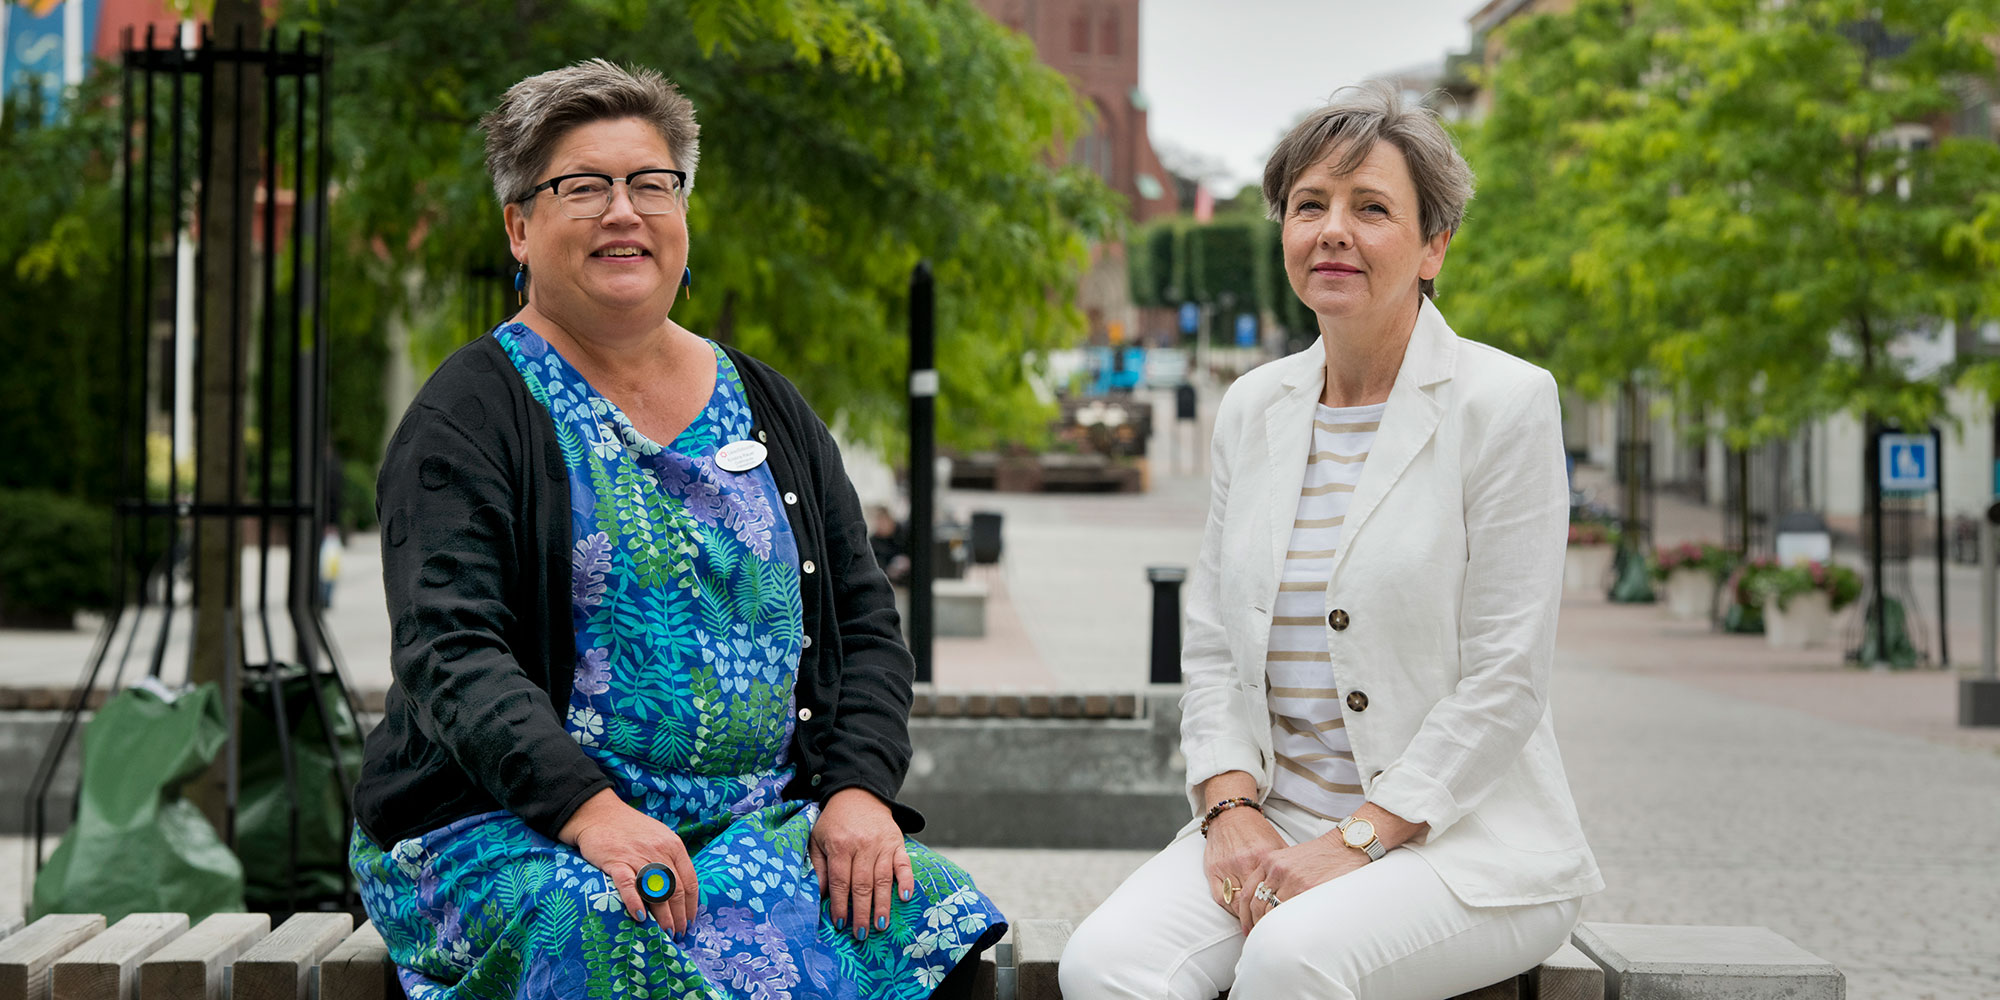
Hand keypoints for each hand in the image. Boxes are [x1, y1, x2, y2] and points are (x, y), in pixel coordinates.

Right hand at [559, 789, 700, 936]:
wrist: (599, 814)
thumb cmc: (630, 829)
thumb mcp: (658, 838)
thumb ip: (670, 859)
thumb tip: (680, 891)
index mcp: (673, 846)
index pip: (690, 881)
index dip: (691, 905)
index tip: (690, 921)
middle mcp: (660, 851)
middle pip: (676, 890)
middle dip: (679, 916)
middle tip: (678, 934)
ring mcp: (638, 856)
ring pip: (657, 891)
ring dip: (663, 917)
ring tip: (664, 934)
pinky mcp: (616, 861)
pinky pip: (628, 885)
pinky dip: (635, 902)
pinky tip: (640, 918)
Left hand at [810, 787, 913, 942]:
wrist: (858, 794)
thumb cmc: (834, 822)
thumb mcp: (818, 839)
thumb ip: (818, 866)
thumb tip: (819, 894)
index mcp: (840, 846)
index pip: (839, 881)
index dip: (839, 904)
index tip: (839, 923)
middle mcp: (862, 846)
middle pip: (861, 885)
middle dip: (861, 912)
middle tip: (861, 934)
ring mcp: (882, 844)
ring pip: (882, 879)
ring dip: (882, 904)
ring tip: (880, 925)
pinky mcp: (897, 842)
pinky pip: (904, 864)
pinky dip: (906, 880)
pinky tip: (905, 897)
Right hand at [1202, 806, 1286, 934]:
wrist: (1231, 815)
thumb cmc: (1256, 832)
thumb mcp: (1277, 845)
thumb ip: (1288, 865)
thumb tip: (1306, 885)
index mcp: (1264, 857)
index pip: (1272, 892)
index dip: (1278, 910)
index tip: (1283, 922)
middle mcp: (1244, 862)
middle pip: (1255, 900)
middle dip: (1262, 918)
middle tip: (1269, 931)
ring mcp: (1226, 866)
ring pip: (1237, 902)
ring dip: (1246, 918)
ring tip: (1255, 928)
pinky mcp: (1212, 869)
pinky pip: (1220, 897)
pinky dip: (1230, 909)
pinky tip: (1239, 914)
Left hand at [1245, 834, 1367, 929]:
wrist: (1345, 847)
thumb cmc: (1322, 856)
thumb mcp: (1291, 859)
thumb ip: (1277, 877)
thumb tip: (1267, 903)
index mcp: (1270, 861)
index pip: (1248, 892)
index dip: (1245, 913)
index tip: (1247, 926)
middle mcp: (1277, 870)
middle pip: (1256, 904)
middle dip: (1255, 924)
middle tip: (1257, 937)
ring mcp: (1292, 881)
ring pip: (1271, 912)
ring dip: (1270, 928)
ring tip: (1273, 939)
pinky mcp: (1307, 889)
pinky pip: (1289, 913)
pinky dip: (1286, 926)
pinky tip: (1287, 934)